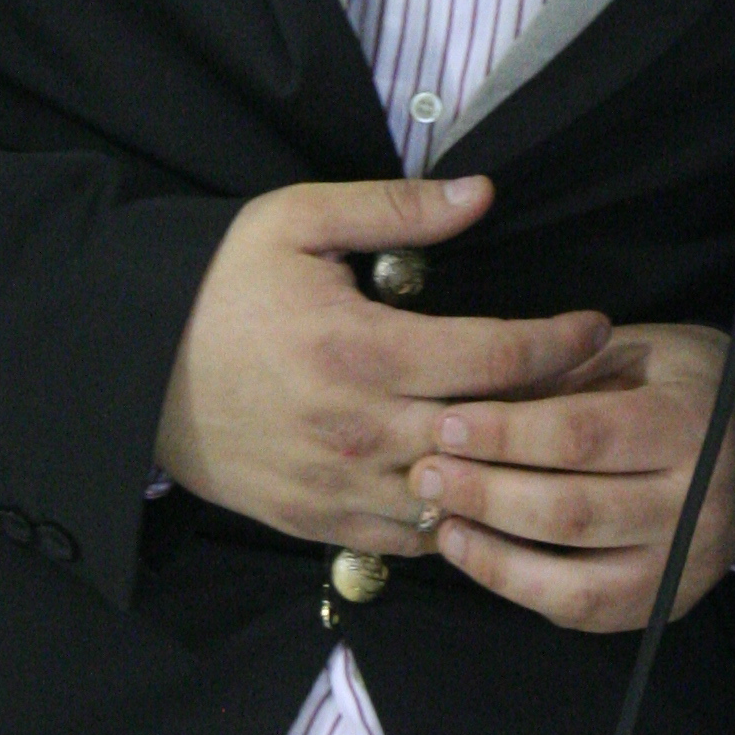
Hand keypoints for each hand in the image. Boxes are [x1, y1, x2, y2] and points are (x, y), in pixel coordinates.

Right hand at [154, 177, 611, 555]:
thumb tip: (482, 194)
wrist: (130, 368)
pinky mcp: (317, 524)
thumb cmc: (219, 284)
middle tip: (604, 387)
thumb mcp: (298, 220)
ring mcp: (340, 488)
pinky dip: (458, 520)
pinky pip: (412, 540)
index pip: (493, 357)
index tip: (599, 326)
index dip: (558, 343)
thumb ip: (395, 209)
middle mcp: (361, 431)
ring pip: (460, 502)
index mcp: (363, 352)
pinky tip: (488, 492)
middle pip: (491, 435)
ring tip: (560, 444)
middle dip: (558, 412)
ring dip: (513, 476)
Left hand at [411, 323, 734, 631]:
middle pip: (573, 512)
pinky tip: (474, 554)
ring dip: (493, 554)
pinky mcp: (661, 605)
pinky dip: (519, 588)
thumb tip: (470, 399)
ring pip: (575, 580)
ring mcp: (684, 566)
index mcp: (691, 424)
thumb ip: (564, 377)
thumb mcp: (634, 352)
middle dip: (487, 494)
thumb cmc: (676, 382)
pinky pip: (582, 611)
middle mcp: (697, 504)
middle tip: (422, 474)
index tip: (446, 421)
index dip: (508, 433)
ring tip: (436, 519)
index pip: (584, 437)